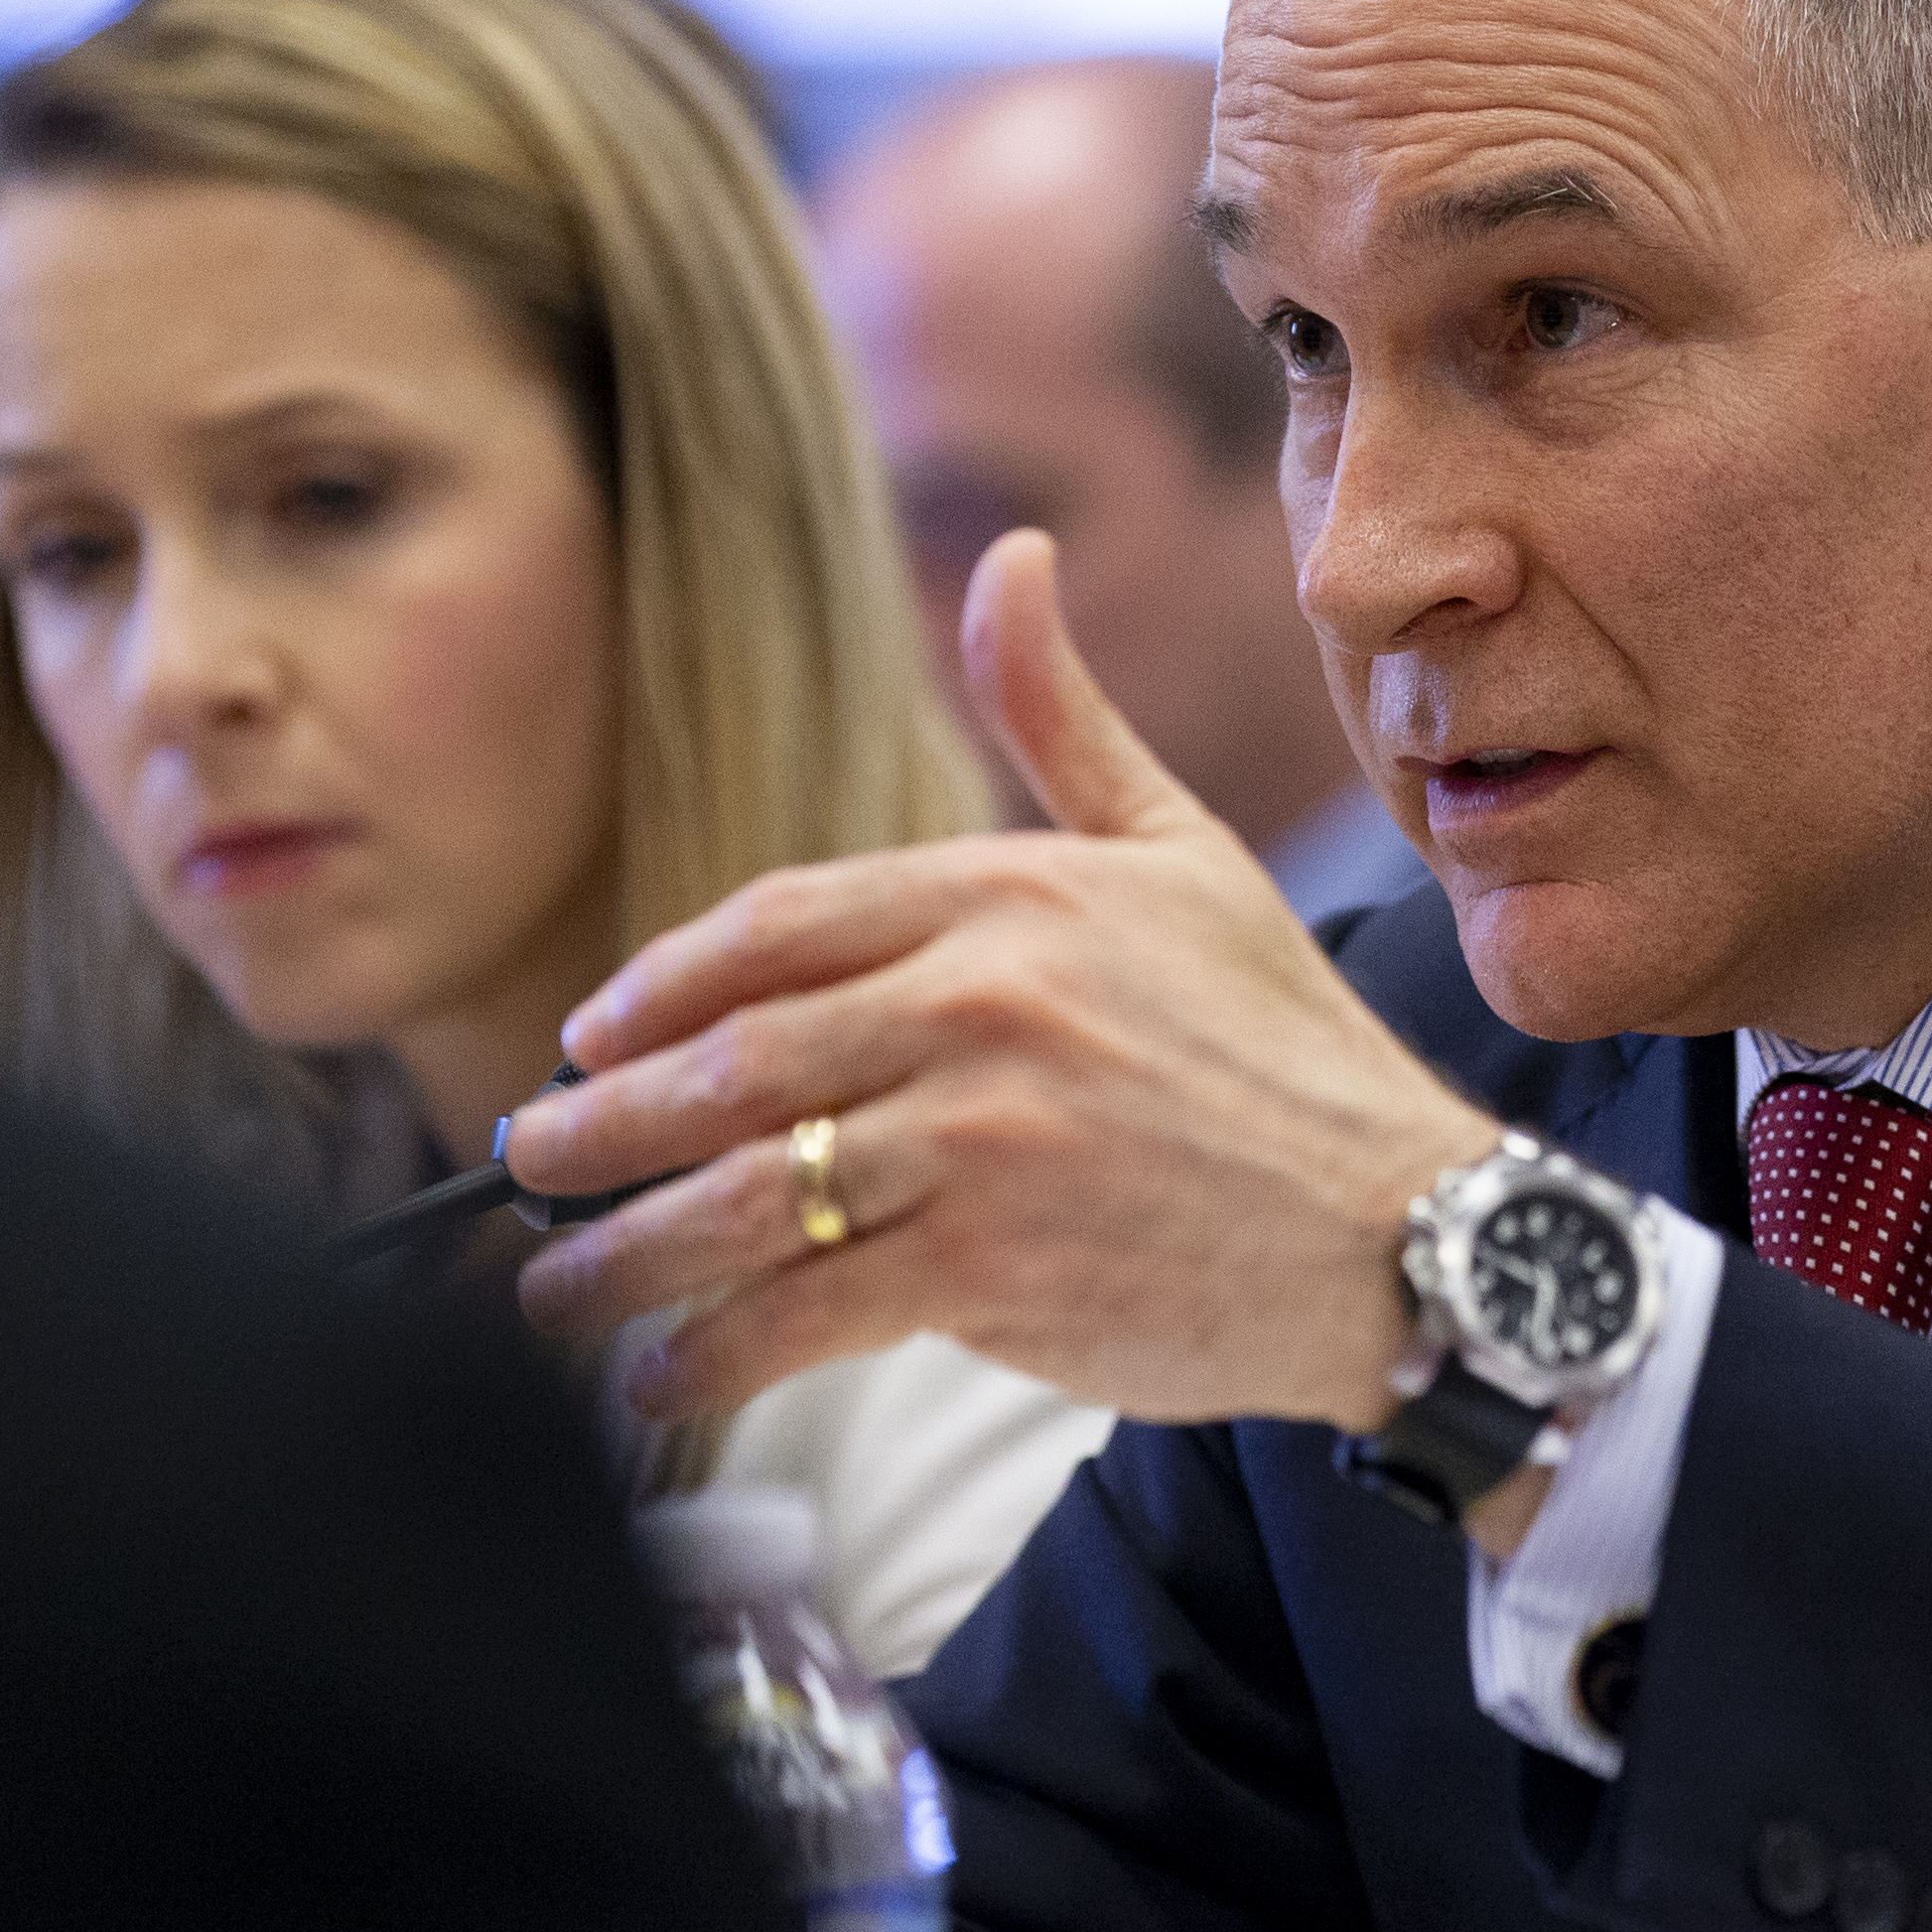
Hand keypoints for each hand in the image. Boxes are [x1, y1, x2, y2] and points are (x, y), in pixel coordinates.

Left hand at [508, 530, 1495, 1428]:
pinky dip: (712, 1352)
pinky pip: (804, 1310)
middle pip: (733, 1063)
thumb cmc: (1288, 1051)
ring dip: (620, 1254)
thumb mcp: (1183, 855)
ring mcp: (985, 1135)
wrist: (1403, 1229)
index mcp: (1016, 893)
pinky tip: (664, 1377)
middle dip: (603, 1125)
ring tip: (552, 1290)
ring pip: (745, 1194)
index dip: (663, 987)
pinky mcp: (994, 1264)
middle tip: (528, 1160)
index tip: (593, 1037)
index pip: (780, 925)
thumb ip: (1067, 720)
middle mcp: (986, 1000)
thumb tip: (1008, 554)